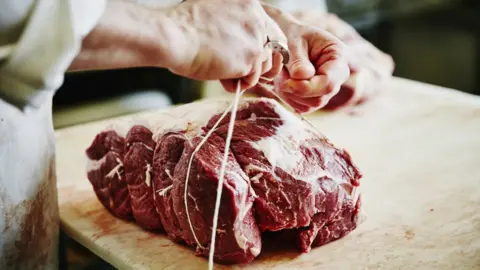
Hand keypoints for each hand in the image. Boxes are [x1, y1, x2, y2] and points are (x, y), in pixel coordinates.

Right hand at [166, 0, 286, 91]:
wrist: (174, 36)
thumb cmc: (183, 27)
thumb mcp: (213, 14)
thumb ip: (231, 24)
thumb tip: (237, 44)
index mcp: (247, 4)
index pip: (269, 27)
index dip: (262, 46)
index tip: (252, 58)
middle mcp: (256, 16)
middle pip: (275, 45)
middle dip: (263, 62)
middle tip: (246, 73)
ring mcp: (256, 35)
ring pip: (265, 64)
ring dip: (248, 73)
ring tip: (225, 74)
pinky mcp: (252, 55)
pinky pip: (253, 77)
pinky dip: (240, 82)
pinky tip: (224, 79)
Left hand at [259, 4, 349, 113]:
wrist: (291, 38)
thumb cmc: (296, 35)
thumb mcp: (295, 41)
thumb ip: (298, 59)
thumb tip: (302, 77)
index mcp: (339, 59)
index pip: (329, 83)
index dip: (307, 87)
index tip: (288, 82)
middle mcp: (337, 78)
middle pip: (319, 98)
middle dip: (296, 90)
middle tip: (281, 73)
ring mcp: (326, 91)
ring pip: (308, 105)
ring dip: (289, 93)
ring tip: (283, 73)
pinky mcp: (314, 99)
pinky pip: (300, 107)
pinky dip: (287, 96)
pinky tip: (284, 80)